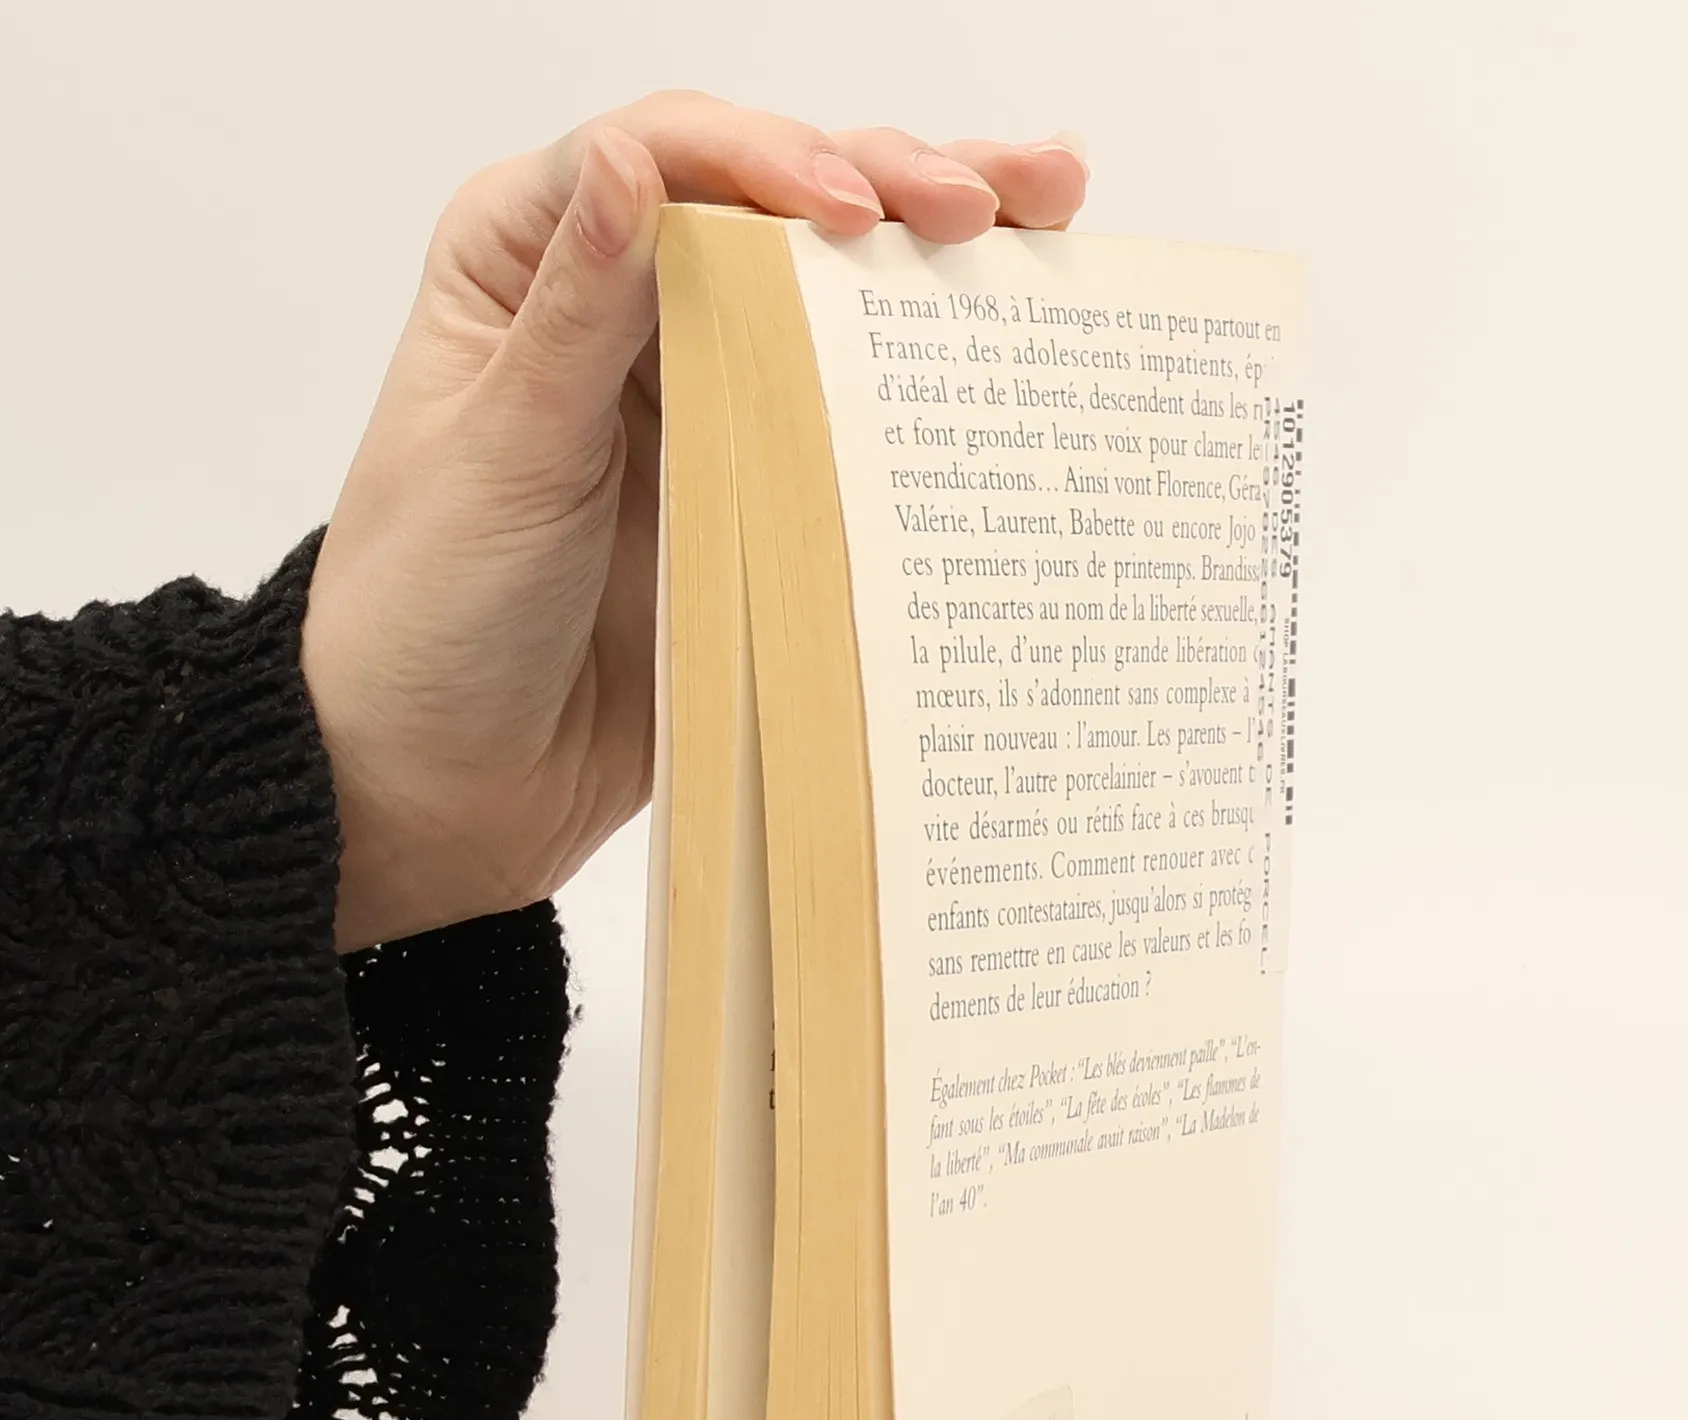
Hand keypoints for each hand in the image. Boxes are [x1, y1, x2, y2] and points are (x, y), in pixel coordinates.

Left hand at [300, 92, 1088, 951]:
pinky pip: (848, 421)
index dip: (771, 161)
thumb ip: (577, 312)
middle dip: (891, 183)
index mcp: (529, 262)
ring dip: (938, 255)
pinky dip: (930, 387)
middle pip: (770, 209)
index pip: (664, 160)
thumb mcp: (500, 456)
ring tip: (1052, 208)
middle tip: (997, 199)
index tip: (854, 211)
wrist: (446, 784)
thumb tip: (637, 165)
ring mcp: (699, 402)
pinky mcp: (754, 492)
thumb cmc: (429, 616)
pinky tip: (1014, 346)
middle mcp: (624, 311)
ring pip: (828, 299)